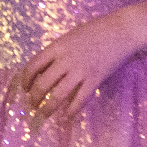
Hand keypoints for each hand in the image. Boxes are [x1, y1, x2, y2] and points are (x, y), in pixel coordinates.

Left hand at [14, 15, 142, 120]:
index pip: (32, 66)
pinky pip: (80, 100)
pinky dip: (71, 110)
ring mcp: (80, 71)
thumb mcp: (69, 37)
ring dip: (48, 108)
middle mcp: (65, 60)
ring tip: (44, 114)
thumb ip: (57, 52)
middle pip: (42, 84)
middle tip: (32, 105)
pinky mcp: (95, 79)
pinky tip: (67, 116)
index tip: (25, 88)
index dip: (25, 80)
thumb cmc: (95, 30)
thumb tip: (44, 69)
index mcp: (57, 47)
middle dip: (34, 98)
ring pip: (57, 96)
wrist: (121, 30)